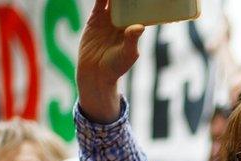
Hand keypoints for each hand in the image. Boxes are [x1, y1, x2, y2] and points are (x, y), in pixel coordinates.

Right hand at [76, 0, 144, 122]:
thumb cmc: (116, 67)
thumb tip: (140, 26)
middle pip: (128, 1)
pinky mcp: (95, 18)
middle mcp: (123, 20)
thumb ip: (132, 40)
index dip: (144, 1)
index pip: (142, 9)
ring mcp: (109, 18)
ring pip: (113, 0)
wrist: (95, 73)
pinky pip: (99, 2)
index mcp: (135, 27)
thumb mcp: (128, 54)